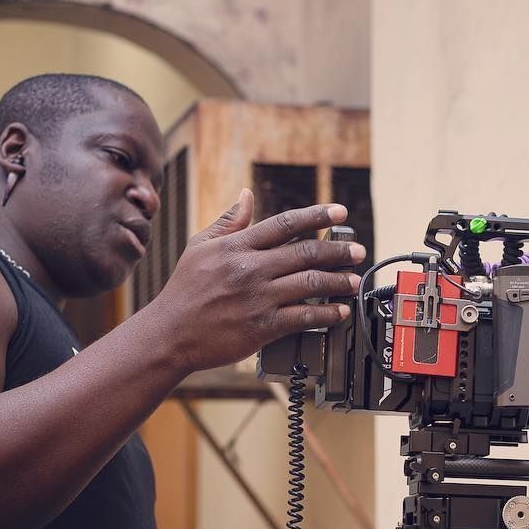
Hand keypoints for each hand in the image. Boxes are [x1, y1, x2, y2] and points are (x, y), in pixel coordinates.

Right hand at [147, 189, 364, 373]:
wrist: (170, 333)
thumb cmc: (184, 291)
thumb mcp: (200, 247)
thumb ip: (228, 221)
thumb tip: (246, 195)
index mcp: (237, 246)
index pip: (286, 223)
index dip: (317, 215)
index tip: (340, 212)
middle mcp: (250, 269)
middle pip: (306, 253)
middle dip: (338, 251)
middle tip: (358, 252)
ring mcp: (258, 298)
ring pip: (310, 283)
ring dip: (338, 282)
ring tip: (354, 281)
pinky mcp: (262, 327)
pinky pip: (303, 316)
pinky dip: (326, 314)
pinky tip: (339, 312)